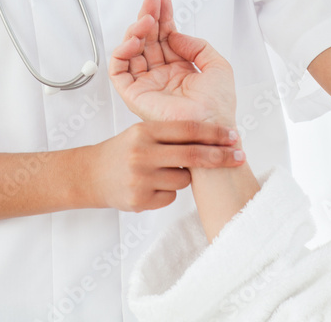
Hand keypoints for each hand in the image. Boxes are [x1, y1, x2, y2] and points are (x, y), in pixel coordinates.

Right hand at [85, 120, 242, 211]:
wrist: (91, 175)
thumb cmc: (123, 150)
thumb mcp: (142, 131)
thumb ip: (169, 134)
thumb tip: (209, 137)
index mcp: (145, 131)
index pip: (187, 129)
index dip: (213, 132)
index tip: (233, 134)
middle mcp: (142, 153)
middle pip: (192, 155)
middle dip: (220, 156)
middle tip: (239, 155)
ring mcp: (141, 179)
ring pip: (183, 180)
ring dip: (185, 176)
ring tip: (166, 170)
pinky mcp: (140, 201)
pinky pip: (171, 197)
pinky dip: (169, 192)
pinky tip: (153, 185)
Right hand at [109, 0, 236, 126]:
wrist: (212, 128)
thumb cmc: (219, 106)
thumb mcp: (217, 66)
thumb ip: (197, 45)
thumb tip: (175, 34)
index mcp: (179, 70)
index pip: (165, 37)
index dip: (163, 17)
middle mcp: (161, 75)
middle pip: (147, 39)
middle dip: (148, 16)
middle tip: (151, 0)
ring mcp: (147, 84)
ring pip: (131, 51)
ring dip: (136, 30)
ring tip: (146, 19)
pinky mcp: (134, 95)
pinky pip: (119, 71)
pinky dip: (121, 52)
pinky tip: (134, 40)